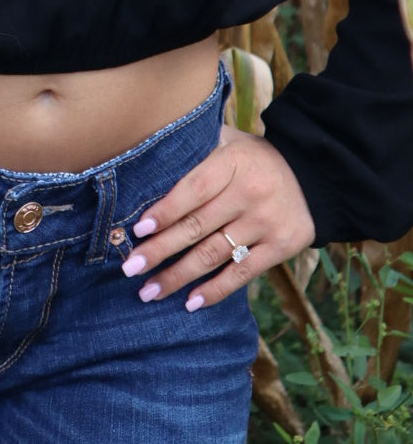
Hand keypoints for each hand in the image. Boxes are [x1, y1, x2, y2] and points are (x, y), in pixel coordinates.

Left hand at [119, 126, 315, 311]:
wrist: (313, 175)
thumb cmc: (255, 159)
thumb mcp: (230, 141)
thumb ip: (197, 148)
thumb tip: (149, 158)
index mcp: (234, 162)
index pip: (193, 189)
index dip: (165, 210)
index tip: (138, 230)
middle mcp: (251, 193)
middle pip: (197, 226)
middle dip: (160, 250)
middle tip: (130, 269)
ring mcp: (267, 222)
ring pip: (214, 254)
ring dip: (179, 276)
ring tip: (150, 291)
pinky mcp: (281, 247)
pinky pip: (242, 273)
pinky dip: (216, 290)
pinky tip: (190, 302)